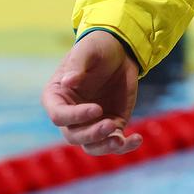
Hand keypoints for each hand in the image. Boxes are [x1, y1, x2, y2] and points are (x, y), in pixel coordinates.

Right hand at [41, 30, 142, 155]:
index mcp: (57, 97)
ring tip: (121, 141)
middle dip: (92, 134)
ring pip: (92, 146)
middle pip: (75, 136)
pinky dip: (125, 145)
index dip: (75, 116)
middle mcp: (71, 115)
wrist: (120, 50)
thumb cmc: (97, 47)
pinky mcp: (111, 124)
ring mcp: (90, 123)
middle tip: (110, 125)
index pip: (59, 116)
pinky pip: (115, 141)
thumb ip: (77, 65)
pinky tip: (137, 139)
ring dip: (105, 146)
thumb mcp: (87, 49)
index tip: (96, 108)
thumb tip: (68, 81)